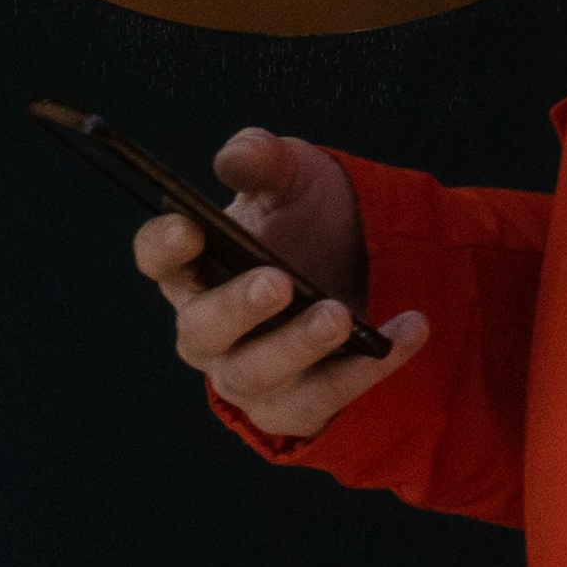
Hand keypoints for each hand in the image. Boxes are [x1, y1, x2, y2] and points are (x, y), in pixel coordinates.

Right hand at [137, 126, 422, 437]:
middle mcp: (208, 331)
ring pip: (257, 374)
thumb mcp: (292, 177)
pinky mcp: (296, 409)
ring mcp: (248, 376)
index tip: (191, 226)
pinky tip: (408, 329)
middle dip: (238, 308)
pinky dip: (366, 368)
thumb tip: (234, 159)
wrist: (363, 267)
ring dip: (299, 346)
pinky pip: (324, 398)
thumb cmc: (306, 220)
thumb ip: (262, 158)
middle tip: (279, 282)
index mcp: (193, 268)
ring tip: (339, 314)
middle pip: (202, 329)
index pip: (158, 260)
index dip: (165, 246)